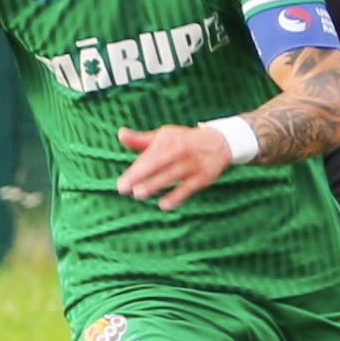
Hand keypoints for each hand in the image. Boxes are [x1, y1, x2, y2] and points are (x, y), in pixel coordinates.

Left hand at [116, 122, 233, 211]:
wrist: (220, 142)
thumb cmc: (184, 141)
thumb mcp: (164, 136)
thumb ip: (141, 140)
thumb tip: (120, 134)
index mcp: (168, 140)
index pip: (149, 156)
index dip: (134, 170)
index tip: (120, 184)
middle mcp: (180, 150)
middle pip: (158, 162)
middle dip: (140, 174)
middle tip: (122, 188)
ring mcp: (192, 163)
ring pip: (172, 174)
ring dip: (156, 184)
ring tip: (138, 194)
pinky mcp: (203, 176)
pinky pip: (189, 187)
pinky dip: (177, 196)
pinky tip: (164, 205)